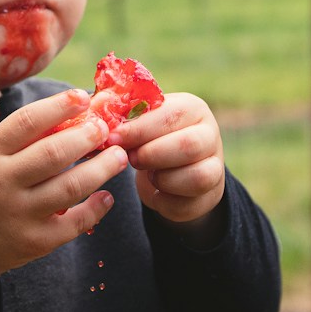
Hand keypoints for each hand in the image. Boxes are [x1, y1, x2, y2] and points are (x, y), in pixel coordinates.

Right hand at [0, 89, 127, 293]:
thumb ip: (23, 135)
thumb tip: (76, 108)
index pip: (26, 122)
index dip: (58, 106)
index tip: (82, 96)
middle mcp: (3, 183)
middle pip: (53, 154)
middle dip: (86, 136)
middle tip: (105, 128)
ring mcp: (19, 214)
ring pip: (70, 188)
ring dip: (101, 169)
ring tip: (118, 156)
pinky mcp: (35, 241)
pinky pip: (74, 224)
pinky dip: (96, 208)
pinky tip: (106, 196)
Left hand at [112, 93, 225, 236]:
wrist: (173, 167)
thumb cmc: (150, 137)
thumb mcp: (139, 120)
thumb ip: (120, 113)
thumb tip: (95, 108)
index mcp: (192, 108)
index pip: (171, 114)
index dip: (140, 128)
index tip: (113, 138)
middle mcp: (210, 134)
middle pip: (188, 145)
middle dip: (152, 154)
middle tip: (130, 159)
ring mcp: (215, 167)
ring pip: (197, 177)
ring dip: (163, 179)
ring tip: (147, 174)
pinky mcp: (210, 196)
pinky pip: (188, 203)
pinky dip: (164, 200)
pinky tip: (155, 190)